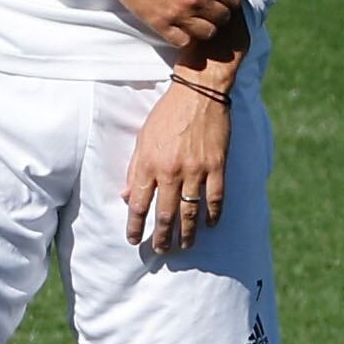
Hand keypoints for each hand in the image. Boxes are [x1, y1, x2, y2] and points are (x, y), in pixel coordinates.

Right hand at [60, 0, 248, 51]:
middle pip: (224, 18)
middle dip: (222, 13)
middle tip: (212, 7)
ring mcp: (179, 14)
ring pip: (207, 33)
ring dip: (207, 27)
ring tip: (199, 18)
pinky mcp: (160, 24)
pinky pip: (182, 41)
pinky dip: (186, 37)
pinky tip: (182, 26)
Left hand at [123, 78, 230, 251]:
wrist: (199, 92)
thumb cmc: (167, 114)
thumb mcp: (143, 138)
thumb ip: (135, 169)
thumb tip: (126, 196)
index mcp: (149, 164)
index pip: (138, 203)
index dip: (134, 225)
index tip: (133, 240)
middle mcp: (171, 170)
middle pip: (165, 214)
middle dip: (161, 236)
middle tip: (161, 250)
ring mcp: (196, 170)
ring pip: (190, 211)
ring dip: (187, 232)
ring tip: (185, 246)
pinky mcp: (217, 166)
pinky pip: (216, 198)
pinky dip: (213, 214)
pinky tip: (210, 225)